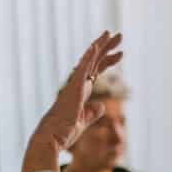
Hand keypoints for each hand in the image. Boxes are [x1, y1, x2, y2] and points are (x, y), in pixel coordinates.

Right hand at [32, 31, 125, 155]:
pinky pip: (82, 70)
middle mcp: (77, 84)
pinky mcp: (73, 89)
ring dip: (101, 46)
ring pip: (90, 61)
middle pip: (95, 61)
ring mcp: (74, 85)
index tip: (120, 53)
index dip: (108, 61)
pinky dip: (89, 57)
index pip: (96, 70)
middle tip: (119, 36)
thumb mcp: (83, 121)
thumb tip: (101, 106)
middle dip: (107, 48)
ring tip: (112, 34)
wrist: (50, 138)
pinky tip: (96, 46)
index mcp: (79, 91)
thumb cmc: (63, 132)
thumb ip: (92, 112)